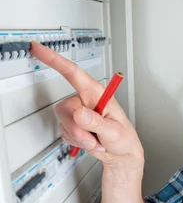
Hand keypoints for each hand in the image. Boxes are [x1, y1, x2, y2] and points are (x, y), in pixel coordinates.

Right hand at [30, 42, 143, 170]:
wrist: (120, 153)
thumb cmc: (123, 138)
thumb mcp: (114, 131)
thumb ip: (96, 122)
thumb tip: (79, 113)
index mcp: (96, 93)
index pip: (72, 73)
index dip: (54, 60)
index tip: (38, 48)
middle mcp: (84, 100)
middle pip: (64, 109)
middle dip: (77, 129)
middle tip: (93, 138)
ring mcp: (77, 112)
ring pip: (63, 123)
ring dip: (79, 137)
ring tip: (96, 140)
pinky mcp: (72, 123)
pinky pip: (64, 132)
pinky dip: (77, 141)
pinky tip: (90, 140)